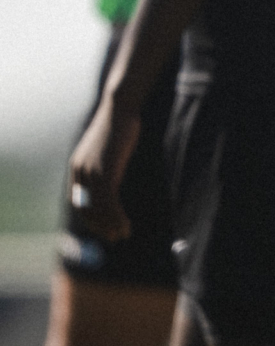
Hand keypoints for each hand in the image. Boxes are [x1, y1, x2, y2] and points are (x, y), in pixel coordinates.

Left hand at [66, 101, 140, 243]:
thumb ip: (106, 161)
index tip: (104, 227)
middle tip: (113, 237)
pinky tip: (125, 224)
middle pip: (85, 209)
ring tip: (122, 235)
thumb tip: (113, 172)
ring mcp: (91, 174)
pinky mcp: (104, 173)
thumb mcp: (108, 146)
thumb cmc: (120, 124)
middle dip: (99, 226)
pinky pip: (108, 203)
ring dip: (109, 226)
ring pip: (97, 209)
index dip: (90, 217)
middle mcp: (80, 173)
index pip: (79, 201)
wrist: (119, 108)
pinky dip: (116, 218)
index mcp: (78, 168)